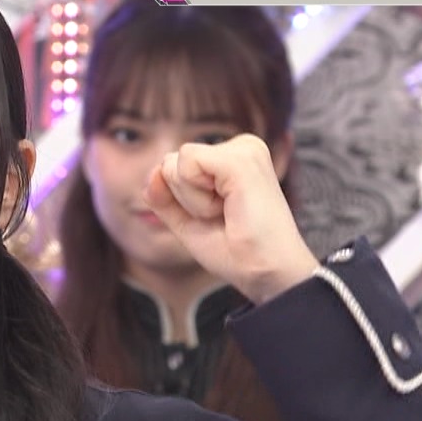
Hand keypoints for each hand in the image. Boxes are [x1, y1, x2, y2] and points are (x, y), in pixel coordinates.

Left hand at [143, 134, 318, 305]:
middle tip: (223, 217)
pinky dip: (196, 198)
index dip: (182, 201)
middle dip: (184, 199)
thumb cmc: (235, 251)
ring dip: (192, 201)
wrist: (266, 274)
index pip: (173, 166)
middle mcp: (240, 146)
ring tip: (227, 213)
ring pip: (175, 164)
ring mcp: (244, 149)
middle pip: (170, 163)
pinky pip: (186, 164)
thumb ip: (163, 196)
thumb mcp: (187, 222)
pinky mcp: (242, 159)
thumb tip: (154, 171)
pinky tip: (227, 208)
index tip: (219, 217)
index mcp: (231, 157)